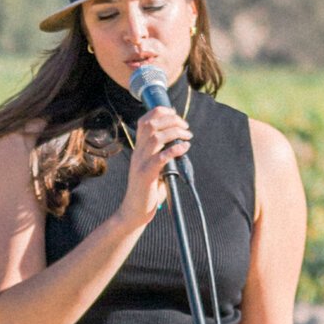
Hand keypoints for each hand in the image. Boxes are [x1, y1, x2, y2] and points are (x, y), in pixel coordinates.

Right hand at [121, 96, 191, 224]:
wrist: (135, 210)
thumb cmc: (148, 190)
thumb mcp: (156, 168)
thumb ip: (164, 156)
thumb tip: (182, 146)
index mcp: (139, 148)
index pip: (144, 121)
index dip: (160, 112)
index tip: (175, 113)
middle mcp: (138, 152)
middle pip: (151, 124)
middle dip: (171, 119)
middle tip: (185, 126)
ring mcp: (141, 162)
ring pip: (155, 137)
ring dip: (174, 132)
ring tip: (188, 135)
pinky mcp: (146, 175)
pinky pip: (160, 157)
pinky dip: (175, 149)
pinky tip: (185, 148)